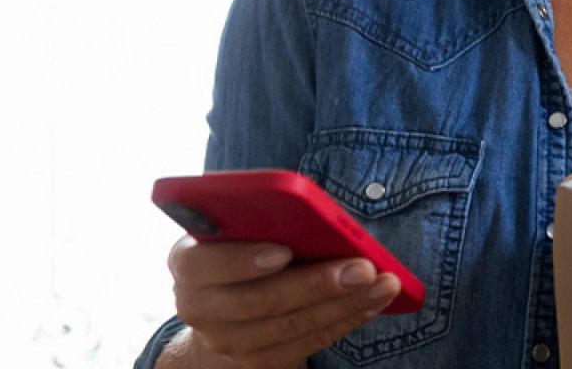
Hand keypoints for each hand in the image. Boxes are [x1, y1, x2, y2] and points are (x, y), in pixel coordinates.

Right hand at [157, 235, 401, 368]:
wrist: (228, 305)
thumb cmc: (246, 247)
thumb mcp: (244, 226)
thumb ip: (266, 218)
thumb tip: (317, 219)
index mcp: (187, 260)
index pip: (202, 262)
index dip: (242, 259)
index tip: (284, 250)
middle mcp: (197, 305)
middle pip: (259, 300)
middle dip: (317, 283)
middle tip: (363, 267)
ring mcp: (224, 339)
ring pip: (289, 326)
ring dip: (344, 305)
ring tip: (383, 285)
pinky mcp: (255, 361)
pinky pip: (304, 344)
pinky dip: (344, 321)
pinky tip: (373, 304)